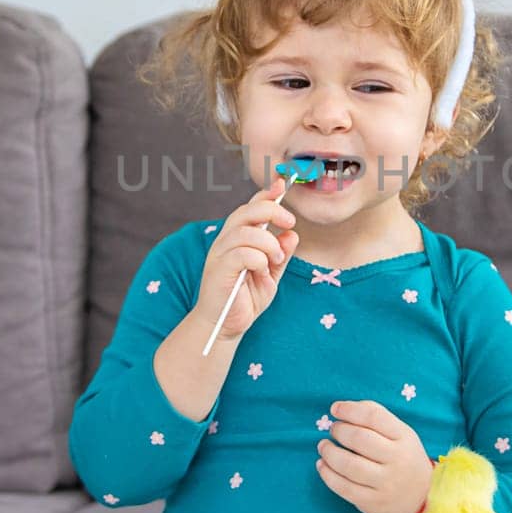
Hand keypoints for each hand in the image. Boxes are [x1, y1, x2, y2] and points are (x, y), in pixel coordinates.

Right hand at [195, 178, 299, 345]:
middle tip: (290, 221)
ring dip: (269, 243)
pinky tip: (263, 271)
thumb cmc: (245, 299)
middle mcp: (226, 242)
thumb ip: (281, 254)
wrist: (225, 327)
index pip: (250, 207)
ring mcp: (220, 255)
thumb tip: (292, 234)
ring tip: (276, 260)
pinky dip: (259, 259)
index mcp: (237, 239)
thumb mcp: (271, 275)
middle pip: (246, 211)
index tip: (283, 185)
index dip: (266, 194)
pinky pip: (242, 254)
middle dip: (271, 210)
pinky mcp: (218, 271)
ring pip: (246, 232)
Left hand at [316, 400, 431, 512]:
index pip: (374, 416)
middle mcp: (397, 459)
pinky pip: (344, 488)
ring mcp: (386, 483)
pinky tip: (322, 465)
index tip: (335, 409)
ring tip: (323, 446)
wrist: (421, 497)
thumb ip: (377, 418)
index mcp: (404, 437)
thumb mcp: (401, 434)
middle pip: (359, 439)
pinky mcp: (373, 502)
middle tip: (333, 430)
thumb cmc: (403, 458)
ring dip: (329, 452)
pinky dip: (328, 474)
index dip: (350, 409)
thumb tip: (344, 408)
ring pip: (349, 465)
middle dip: (339, 430)